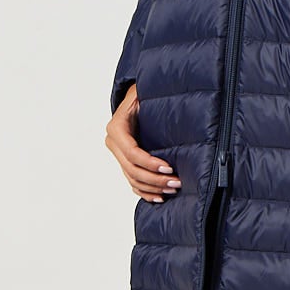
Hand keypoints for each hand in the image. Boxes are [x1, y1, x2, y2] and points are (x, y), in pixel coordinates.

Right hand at [106, 84, 180, 201]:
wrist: (135, 98)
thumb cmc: (142, 94)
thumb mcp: (143, 92)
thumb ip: (151, 96)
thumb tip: (171, 96)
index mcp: (116, 128)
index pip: (132, 153)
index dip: (150, 163)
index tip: (169, 167)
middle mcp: (114, 143)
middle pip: (132, 170)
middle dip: (155, 179)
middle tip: (176, 182)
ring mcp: (117, 154)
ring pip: (132, 179)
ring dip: (153, 187)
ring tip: (173, 188)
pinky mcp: (124, 162)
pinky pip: (132, 182)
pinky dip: (145, 192)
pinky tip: (159, 197)